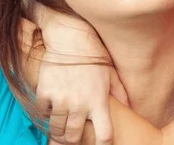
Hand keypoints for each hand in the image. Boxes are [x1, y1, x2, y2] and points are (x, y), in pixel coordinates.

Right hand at [33, 6, 128, 144]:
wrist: (70, 39)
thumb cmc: (94, 56)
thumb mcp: (111, 74)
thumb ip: (120, 94)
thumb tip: (130, 109)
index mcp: (98, 101)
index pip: (104, 135)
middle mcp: (79, 104)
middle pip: (73, 138)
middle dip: (74, 140)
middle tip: (74, 136)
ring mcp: (60, 100)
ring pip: (56, 129)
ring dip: (59, 129)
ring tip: (63, 123)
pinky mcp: (45, 93)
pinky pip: (43, 114)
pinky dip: (47, 112)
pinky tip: (53, 103)